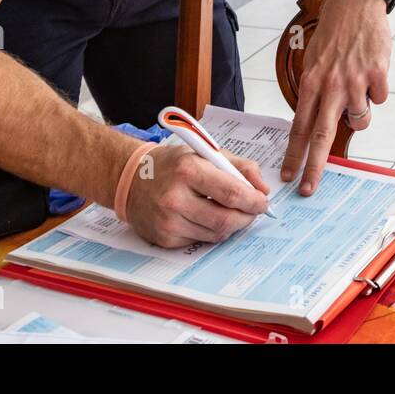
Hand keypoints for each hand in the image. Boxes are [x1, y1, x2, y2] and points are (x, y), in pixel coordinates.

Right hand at [124, 143, 269, 247]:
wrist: (131, 179)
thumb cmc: (173, 164)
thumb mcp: (206, 153)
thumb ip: (240, 167)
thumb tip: (263, 189)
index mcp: (188, 170)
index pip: (232, 193)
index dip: (254, 201)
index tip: (263, 202)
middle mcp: (175, 198)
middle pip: (226, 219)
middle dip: (247, 217)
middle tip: (253, 211)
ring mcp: (168, 222)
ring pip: (216, 234)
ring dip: (232, 225)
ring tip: (231, 212)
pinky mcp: (165, 238)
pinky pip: (201, 241)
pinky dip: (212, 231)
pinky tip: (207, 218)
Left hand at [281, 0, 391, 194]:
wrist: (356, 4)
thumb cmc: (335, 34)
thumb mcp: (315, 61)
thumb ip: (316, 92)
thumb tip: (317, 123)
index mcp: (312, 83)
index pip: (299, 127)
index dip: (293, 154)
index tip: (288, 175)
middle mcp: (331, 85)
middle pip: (321, 136)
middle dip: (314, 167)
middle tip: (308, 189)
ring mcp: (355, 80)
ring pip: (360, 119)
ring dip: (360, 114)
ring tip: (359, 89)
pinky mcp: (377, 73)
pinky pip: (379, 98)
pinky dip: (377, 90)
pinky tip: (372, 70)